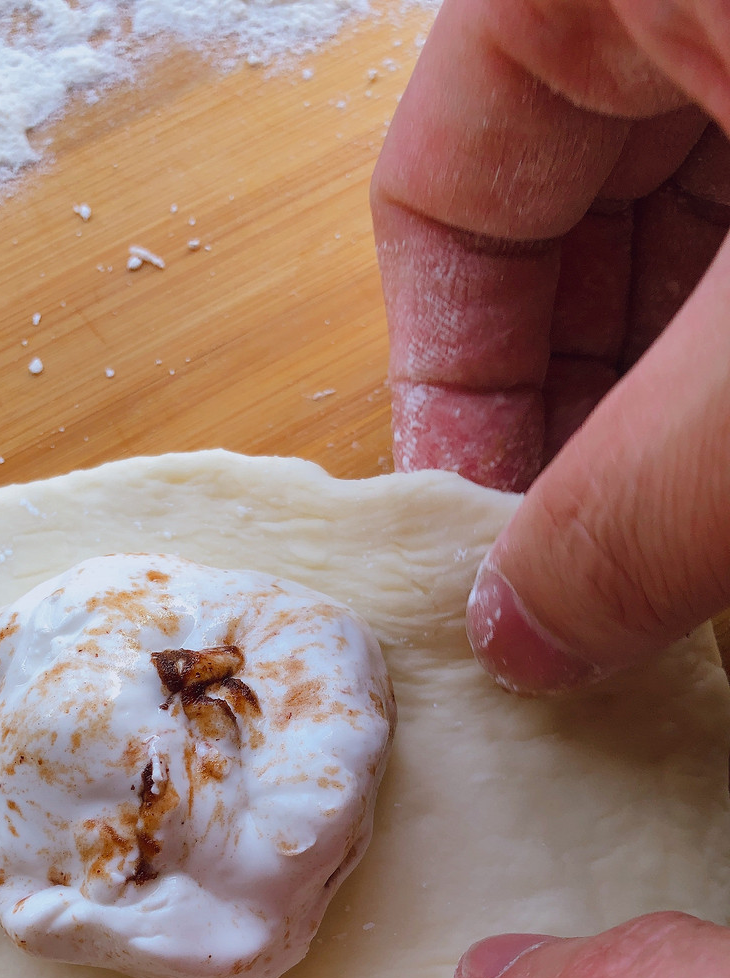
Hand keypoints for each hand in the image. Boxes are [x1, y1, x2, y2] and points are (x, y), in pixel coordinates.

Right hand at [371, 0, 729, 694]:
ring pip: (676, 233)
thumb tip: (529, 636)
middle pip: (556, 228)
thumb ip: (647, 492)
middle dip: (574, 415)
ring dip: (672, 399)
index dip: (448, 388)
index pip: (442, 192)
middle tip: (594, 566)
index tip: (480, 547)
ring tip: (684, 529)